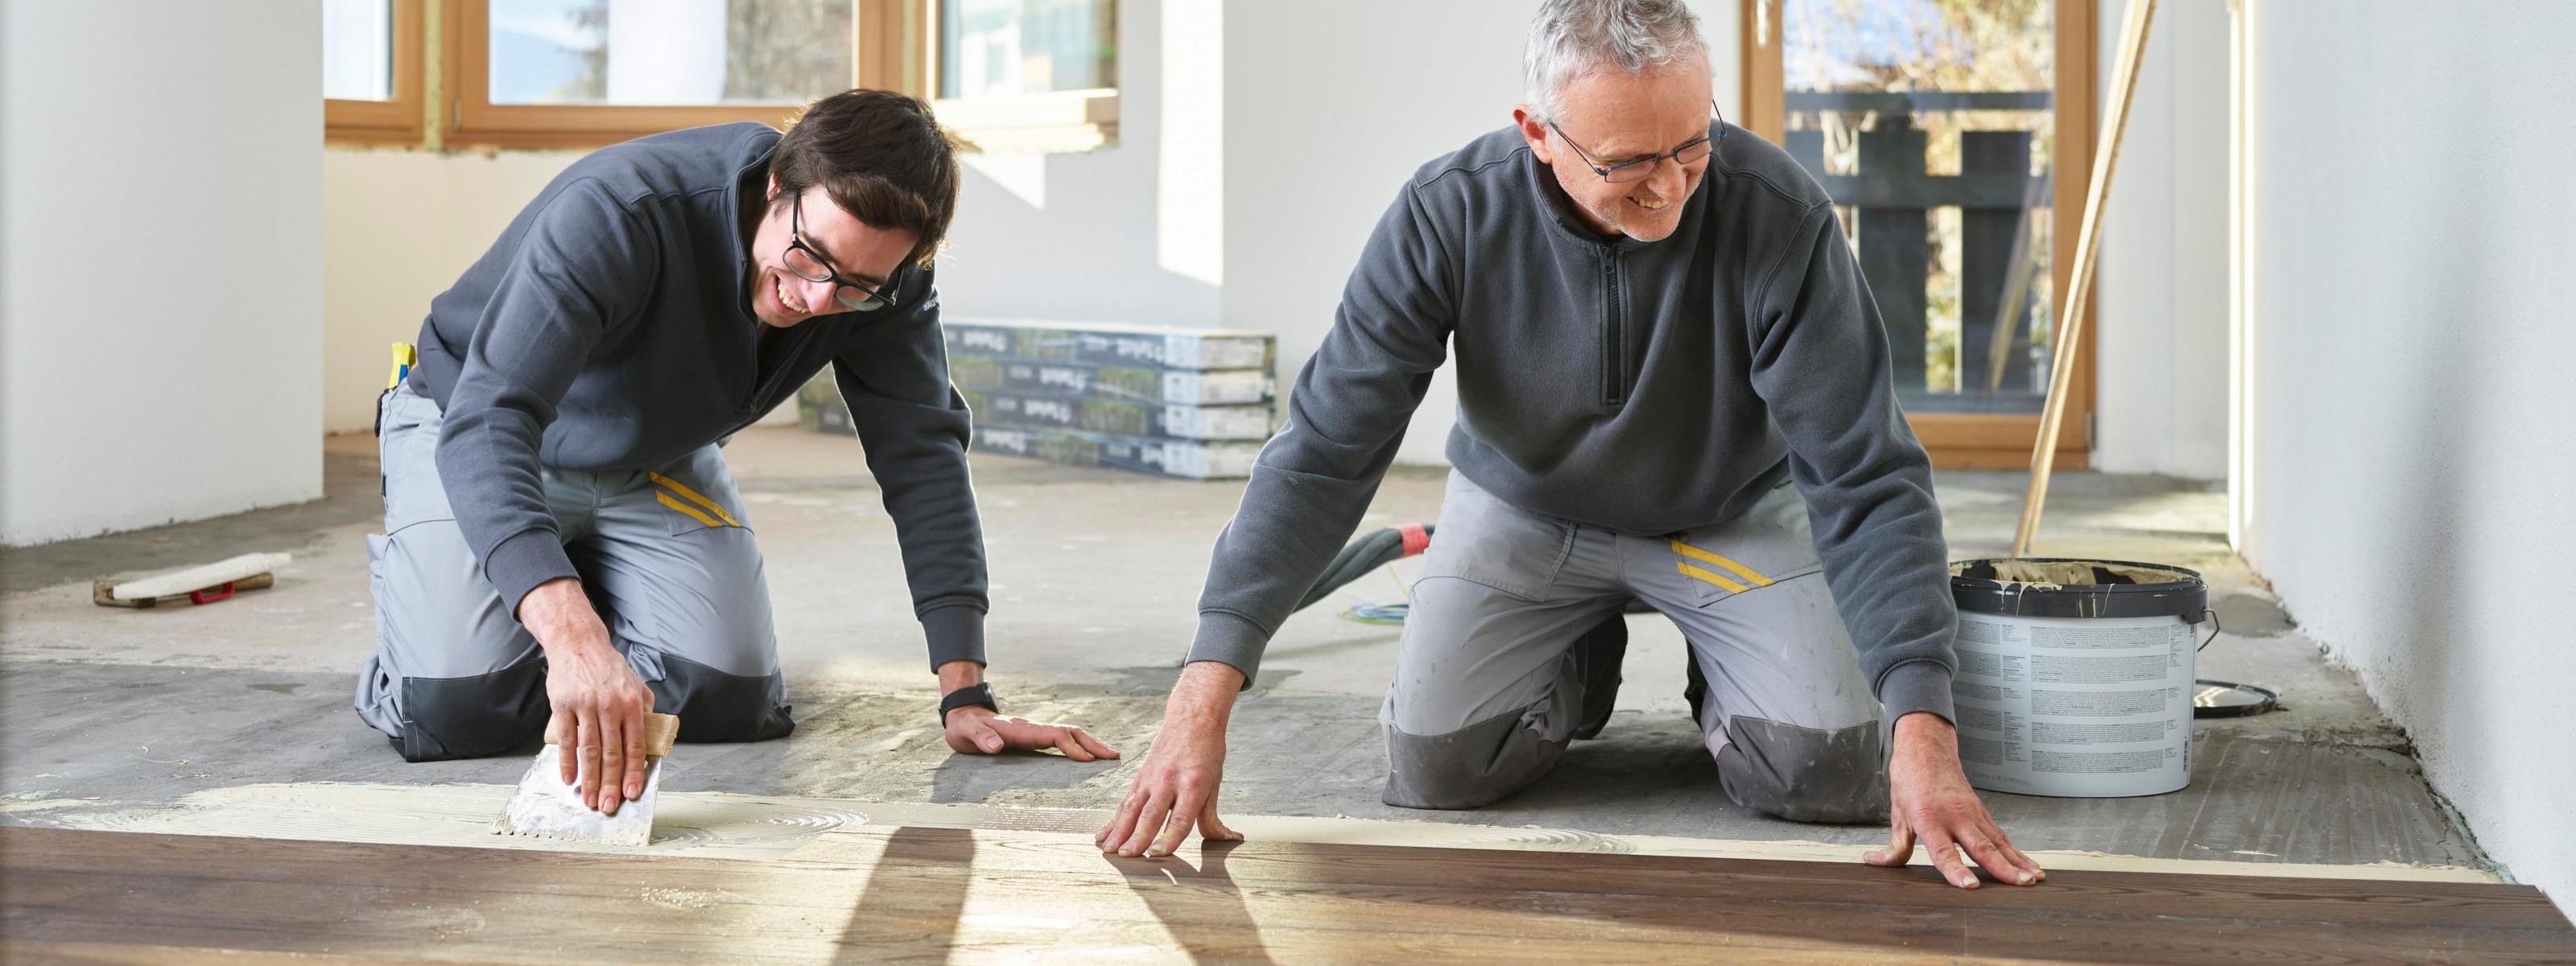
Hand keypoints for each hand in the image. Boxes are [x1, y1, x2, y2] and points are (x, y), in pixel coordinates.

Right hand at [518, 578, 653, 815]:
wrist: (579, 644)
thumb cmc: (609, 668)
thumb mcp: (636, 684)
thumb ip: (645, 710)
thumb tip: (650, 739)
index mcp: (633, 703)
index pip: (635, 745)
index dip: (634, 772)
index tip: (632, 793)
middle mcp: (610, 705)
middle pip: (611, 753)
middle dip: (610, 784)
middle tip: (609, 806)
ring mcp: (585, 705)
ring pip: (589, 750)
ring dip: (590, 779)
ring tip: (590, 800)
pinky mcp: (563, 705)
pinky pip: (566, 740)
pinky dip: (567, 762)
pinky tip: (569, 779)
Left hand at [943, 706, 1120, 759]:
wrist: (963, 717)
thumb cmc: (964, 728)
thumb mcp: (966, 733)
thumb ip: (980, 738)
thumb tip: (995, 747)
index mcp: (1023, 729)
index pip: (1055, 736)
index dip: (1072, 747)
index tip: (1088, 761)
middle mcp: (1034, 729)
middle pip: (1071, 732)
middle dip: (1093, 744)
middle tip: (1114, 757)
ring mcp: (1036, 732)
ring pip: (1070, 735)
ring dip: (1091, 745)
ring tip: (1109, 757)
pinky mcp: (1034, 738)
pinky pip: (1063, 741)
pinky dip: (1079, 747)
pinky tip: (1088, 758)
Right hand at [1097, 661, 1245, 857]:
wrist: (1192, 718)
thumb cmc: (1207, 752)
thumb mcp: (1215, 783)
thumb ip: (1212, 816)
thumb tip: (1224, 840)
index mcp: (1193, 785)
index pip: (1180, 818)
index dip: (1168, 838)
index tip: (1157, 854)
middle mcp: (1169, 781)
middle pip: (1151, 814)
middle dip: (1137, 838)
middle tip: (1126, 857)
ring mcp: (1151, 779)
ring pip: (1132, 808)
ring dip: (1118, 831)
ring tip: (1109, 850)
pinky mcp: (1139, 777)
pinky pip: (1125, 802)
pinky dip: (1113, 820)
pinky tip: (1103, 834)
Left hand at [1866, 711, 2045, 888]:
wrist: (1927, 751)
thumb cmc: (1911, 781)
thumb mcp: (1897, 815)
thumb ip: (1894, 847)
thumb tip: (1876, 863)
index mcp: (1929, 819)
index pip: (1943, 851)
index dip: (1956, 870)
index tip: (1970, 886)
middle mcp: (1955, 817)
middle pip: (1981, 847)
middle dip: (2003, 868)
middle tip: (2021, 884)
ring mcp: (1972, 814)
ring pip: (1998, 842)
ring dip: (2017, 862)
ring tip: (2033, 879)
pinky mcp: (1982, 813)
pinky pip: (2002, 836)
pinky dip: (2017, 852)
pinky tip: (2030, 866)